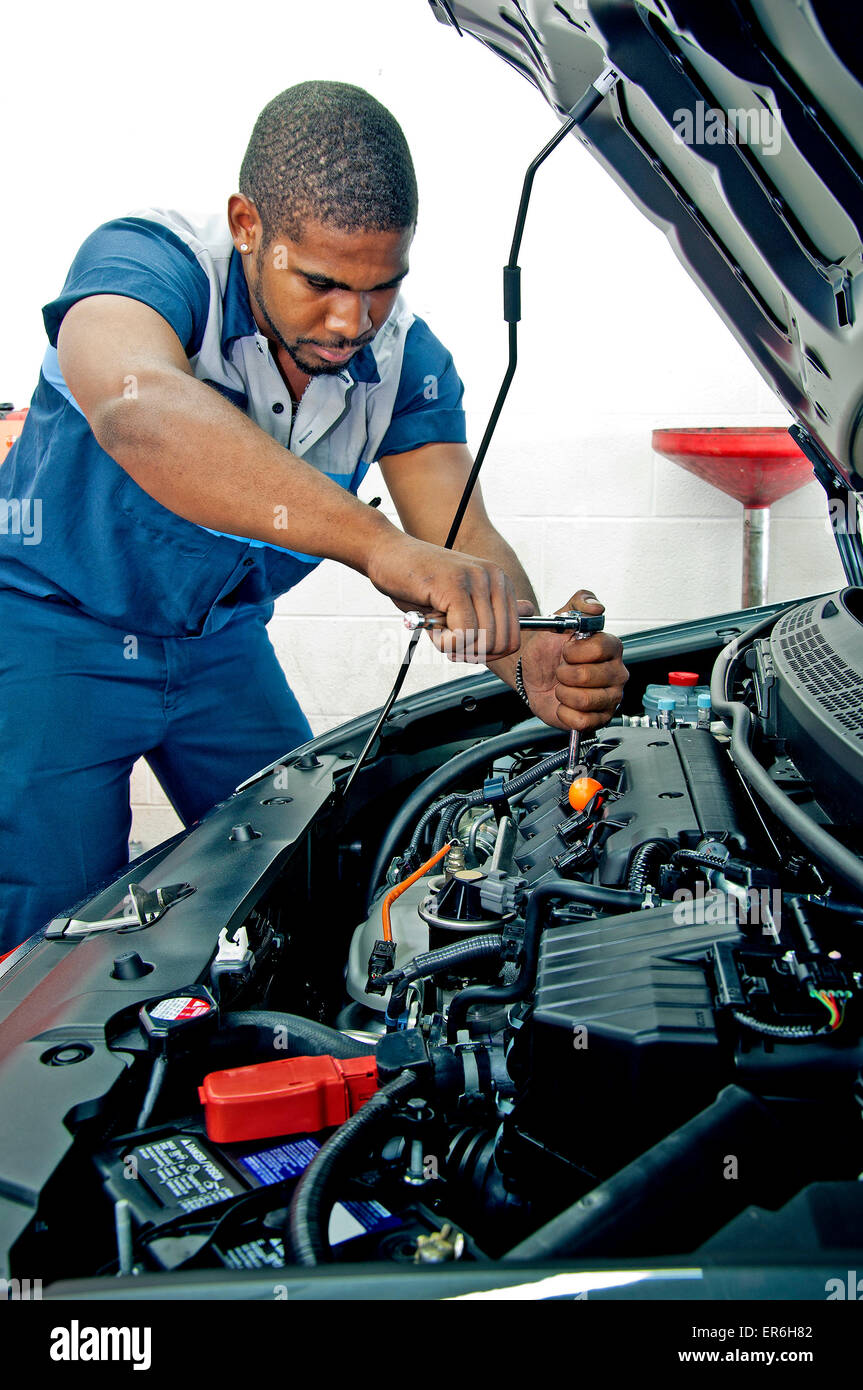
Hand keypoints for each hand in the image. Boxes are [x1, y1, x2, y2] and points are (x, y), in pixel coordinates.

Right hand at [366, 531, 520, 661]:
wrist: (386, 553)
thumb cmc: (419, 581)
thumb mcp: (459, 599)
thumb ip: (491, 608)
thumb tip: (531, 611)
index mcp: (500, 582)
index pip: (513, 638)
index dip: (487, 654)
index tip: (464, 649)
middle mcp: (494, 578)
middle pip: (500, 643)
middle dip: (472, 654)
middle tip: (447, 643)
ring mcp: (475, 579)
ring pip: (482, 641)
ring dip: (455, 648)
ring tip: (436, 630)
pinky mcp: (454, 585)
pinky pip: (463, 635)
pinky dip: (445, 643)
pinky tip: (431, 629)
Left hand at [518, 590, 627, 731]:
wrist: (533, 675)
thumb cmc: (549, 649)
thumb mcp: (559, 619)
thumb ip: (578, 604)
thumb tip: (596, 607)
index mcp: (611, 647)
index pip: (599, 648)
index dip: (574, 651)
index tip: (565, 650)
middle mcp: (616, 673)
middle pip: (589, 676)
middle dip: (564, 673)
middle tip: (561, 671)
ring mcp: (611, 697)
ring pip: (585, 700)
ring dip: (563, 693)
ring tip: (562, 687)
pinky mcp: (600, 719)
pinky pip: (581, 721)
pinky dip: (564, 713)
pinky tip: (564, 704)